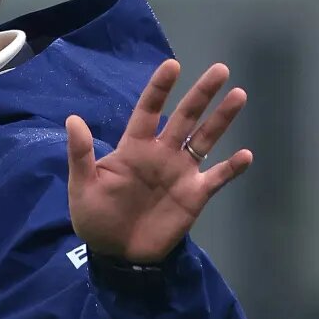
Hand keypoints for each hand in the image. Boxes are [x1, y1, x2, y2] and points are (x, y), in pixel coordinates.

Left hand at [66, 59, 252, 262]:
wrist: (116, 253)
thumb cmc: (96, 217)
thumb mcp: (82, 186)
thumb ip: (81, 154)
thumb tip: (72, 119)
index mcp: (134, 147)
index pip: (149, 110)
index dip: (160, 88)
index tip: (173, 65)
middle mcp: (162, 153)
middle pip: (185, 117)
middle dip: (201, 94)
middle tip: (220, 69)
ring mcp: (181, 172)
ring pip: (205, 139)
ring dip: (222, 119)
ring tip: (239, 95)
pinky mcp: (194, 195)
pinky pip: (217, 177)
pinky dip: (231, 168)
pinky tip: (245, 155)